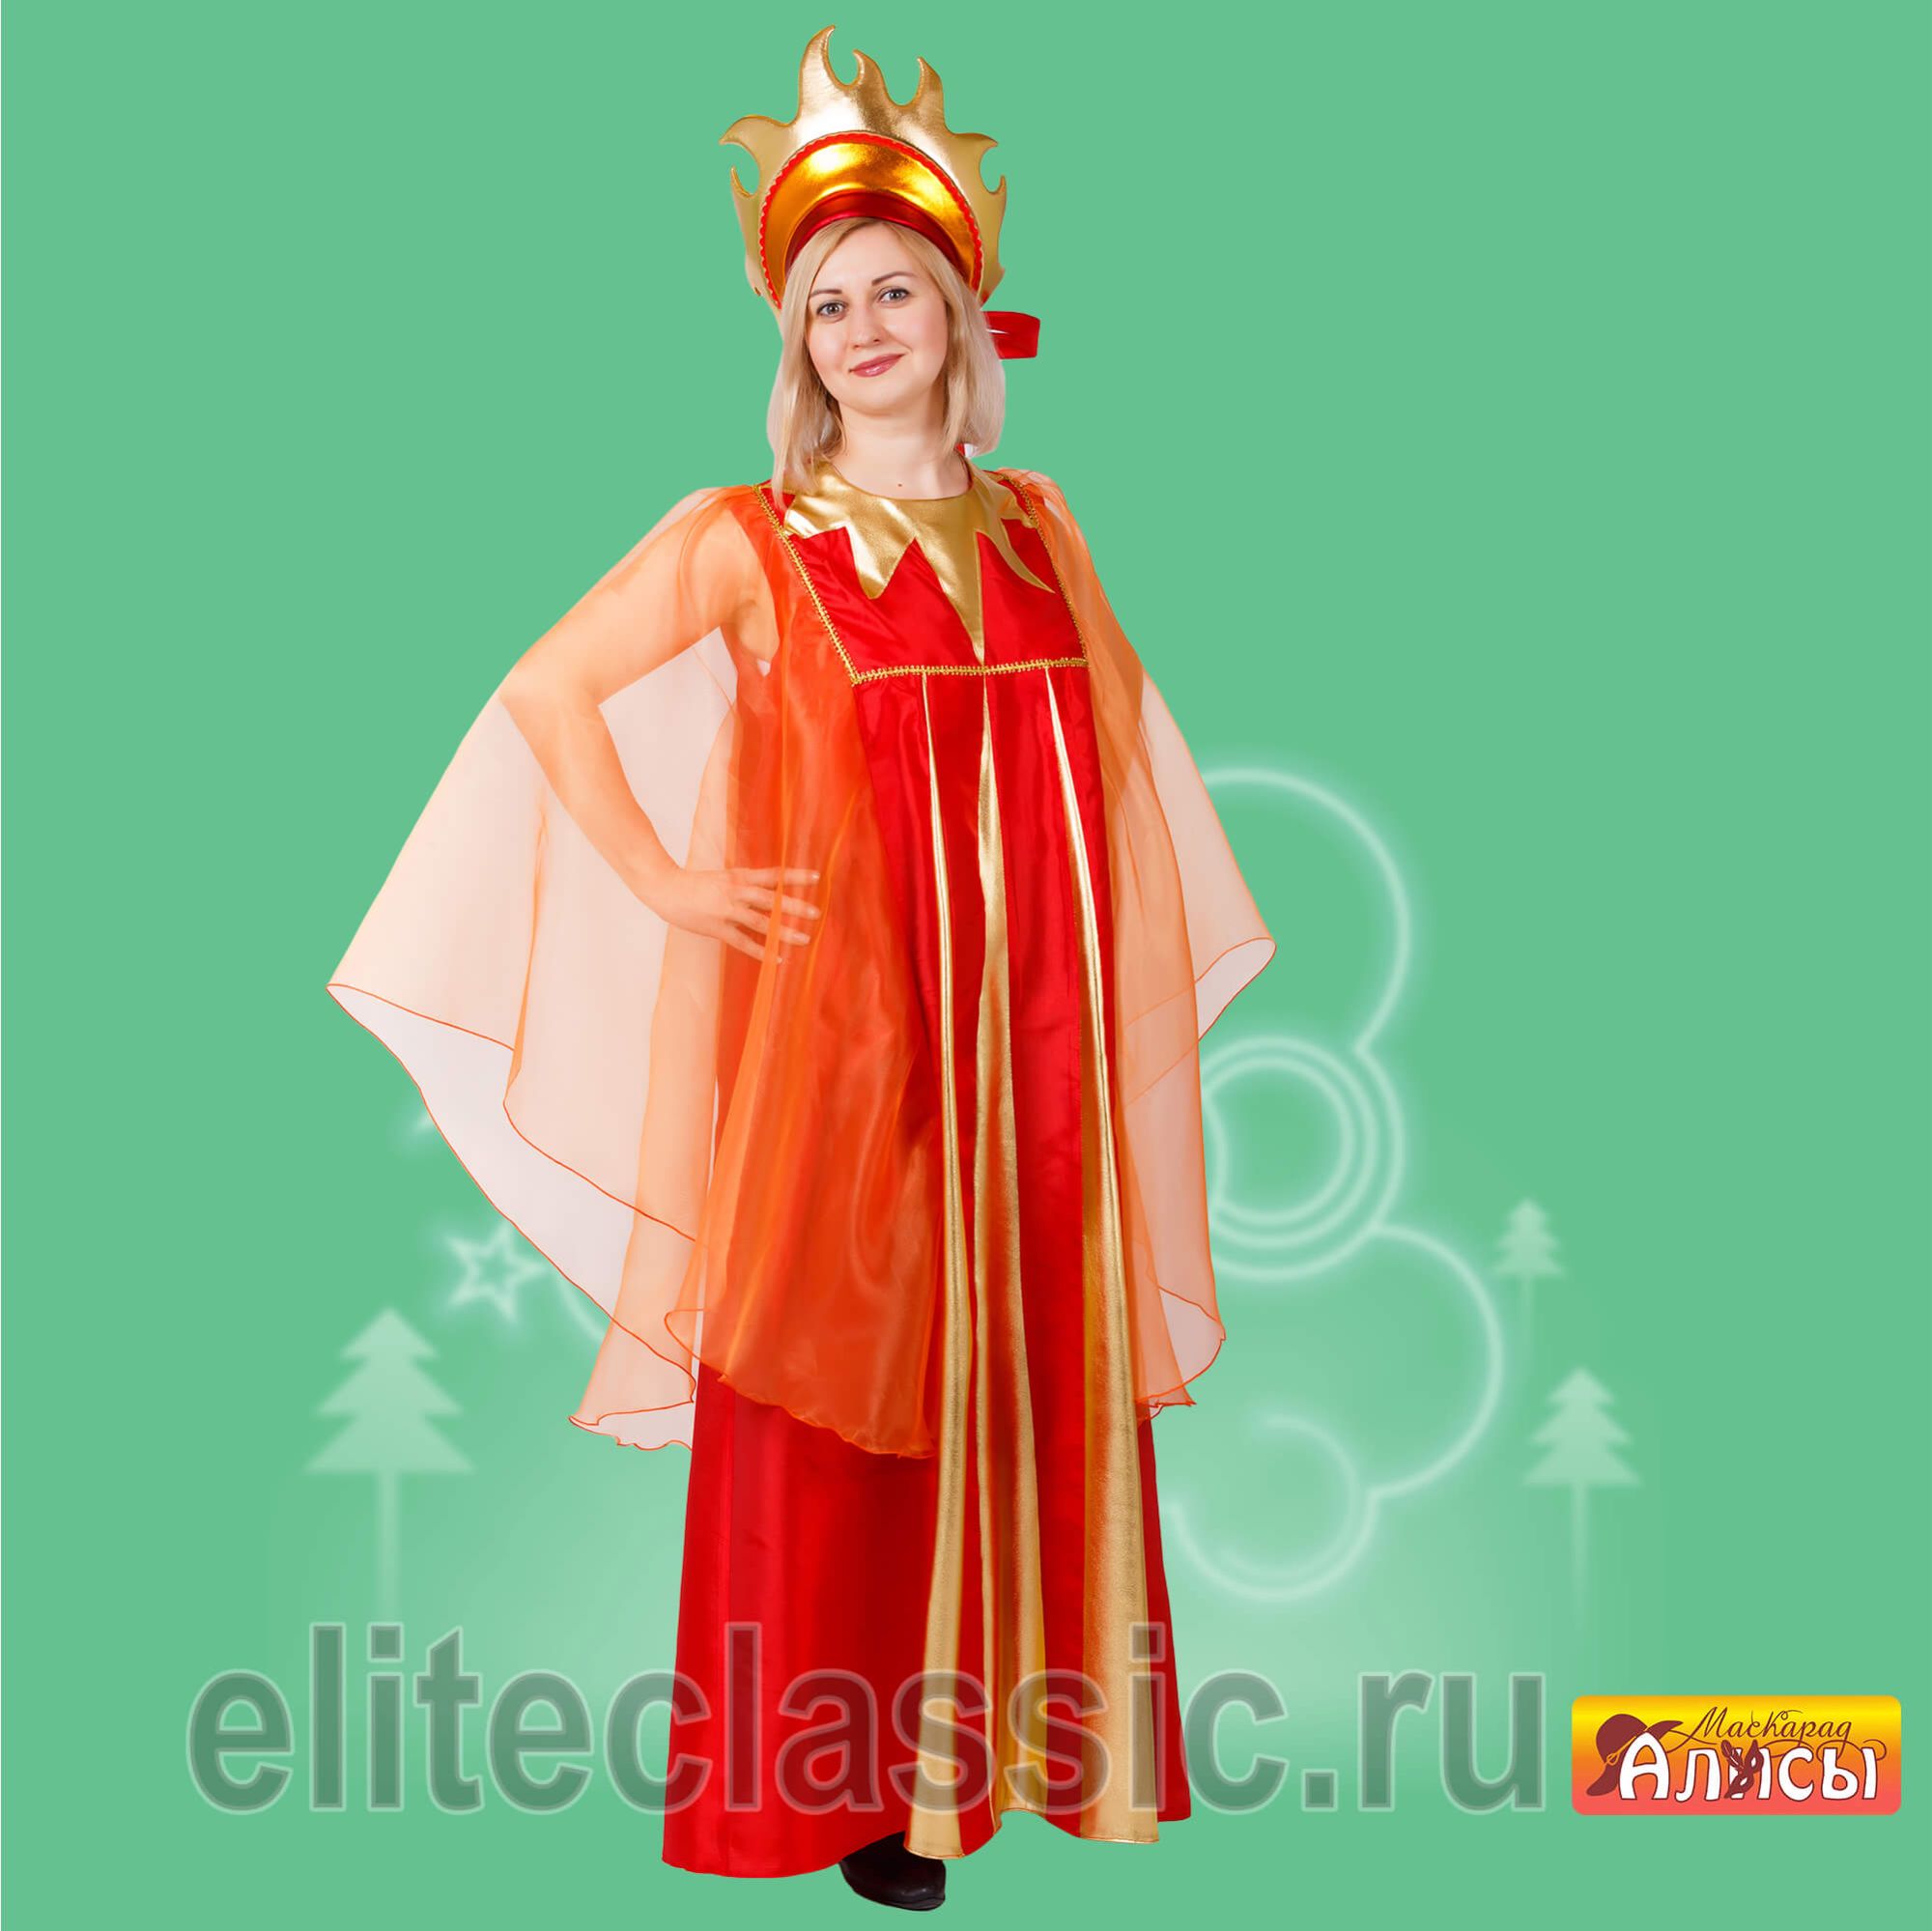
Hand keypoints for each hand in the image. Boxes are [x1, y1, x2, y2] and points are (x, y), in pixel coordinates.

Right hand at [650, 863, 822, 962]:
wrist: (666, 887)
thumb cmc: (695, 883)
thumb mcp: (724, 877)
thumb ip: (744, 884)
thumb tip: (766, 889)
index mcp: (740, 877)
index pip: (773, 875)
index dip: (795, 876)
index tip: (817, 876)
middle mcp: (737, 892)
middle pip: (772, 899)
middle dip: (795, 906)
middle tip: (816, 913)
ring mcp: (728, 910)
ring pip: (762, 922)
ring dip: (784, 931)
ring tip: (804, 938)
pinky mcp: (718, 928)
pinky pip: (743, 942)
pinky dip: (762, 951)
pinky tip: (777, 959)